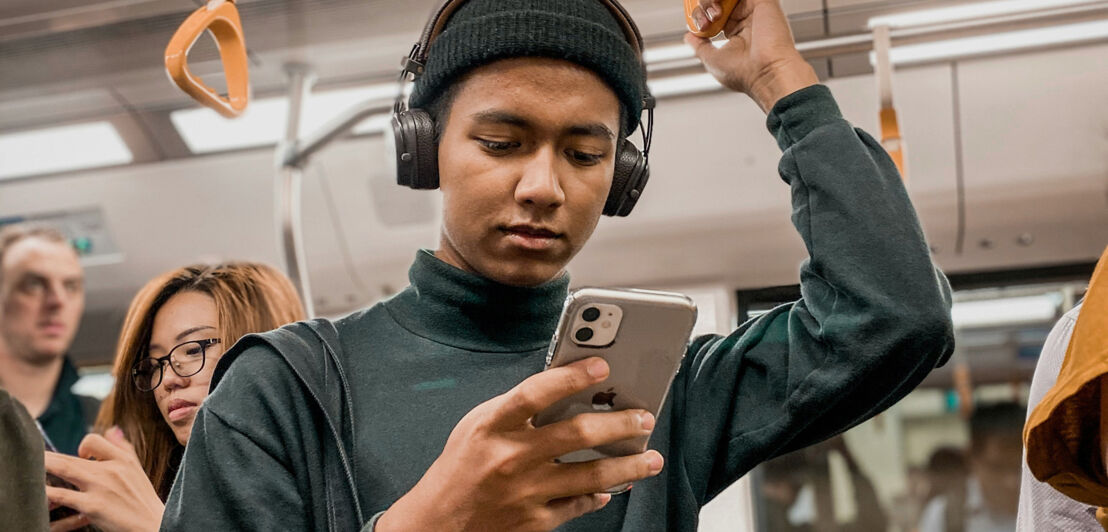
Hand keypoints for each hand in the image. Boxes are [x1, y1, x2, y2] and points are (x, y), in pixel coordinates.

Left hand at [44, 427, 164, 531]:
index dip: (83, 445)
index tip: (80, 455)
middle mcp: (111, 469)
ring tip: (33, 465)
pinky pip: (63, 496)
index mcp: (123, 459)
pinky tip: (41, 492)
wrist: (153, 524)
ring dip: (45, 465)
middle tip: (37, 456)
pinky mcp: (92, 506)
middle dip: (51, 455)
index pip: (95, 440)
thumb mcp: (138, 470)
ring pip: (65, 468)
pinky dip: (49, 493)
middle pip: (74, 455)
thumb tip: (112, 430)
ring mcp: (100, 487)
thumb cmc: (143, 500)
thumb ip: (124, 448)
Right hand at [376, 358, 662, 531]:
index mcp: (493, 425)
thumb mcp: (478, 426)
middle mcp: (511, 458)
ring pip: (591, 475)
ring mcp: (526, 492)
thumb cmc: (461, 467)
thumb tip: (568, 389)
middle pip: (577, 434)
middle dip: (619, 423)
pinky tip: (612, 488)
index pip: (537, 391)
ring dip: (628, 465)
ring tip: (650, 458)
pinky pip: (579, 504)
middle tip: (643, 417)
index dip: (572, 376)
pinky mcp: (536, 521)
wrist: (437, 524)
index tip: (602, 366)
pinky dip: (599, 494)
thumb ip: (517, 408)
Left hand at [685, 0, 818, 111]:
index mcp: (737, 33)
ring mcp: (753, 9)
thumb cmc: (744, 73)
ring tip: (714, 15)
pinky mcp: (762, 1)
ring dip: (711, 1)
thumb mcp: (712, 60)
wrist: (766, 72)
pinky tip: (720, 4)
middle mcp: (746, 20)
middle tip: (705, 21)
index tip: (699, 26)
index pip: (714, 14)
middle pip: (718, 2)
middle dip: (704, 7)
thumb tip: (689, 36)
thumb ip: (700, 45)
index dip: (701, 15)